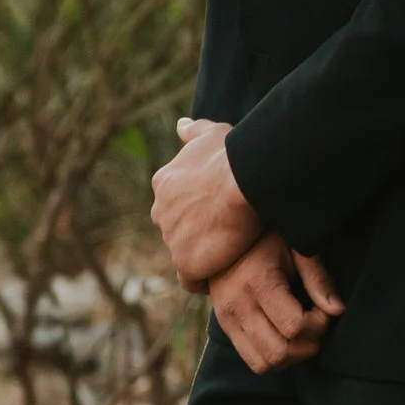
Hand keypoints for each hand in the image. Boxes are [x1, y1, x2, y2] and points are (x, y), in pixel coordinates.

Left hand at [151, 115, 263, 287]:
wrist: (244, 180)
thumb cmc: (232, 154)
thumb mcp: (212, 133)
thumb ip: (194, 131)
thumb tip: (180, 124)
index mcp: (164, 184)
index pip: (175, 205)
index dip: (197, 210)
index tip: (219, 212)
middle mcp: (160, 213)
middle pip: (178, 231)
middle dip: (197, 234)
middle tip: (228, 233)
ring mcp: (171, 240)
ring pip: (185, 255)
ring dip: (204, 256)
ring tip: (232, 253)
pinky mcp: (187, 263)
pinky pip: (191, 280)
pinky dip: (205, 279)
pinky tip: (225, 272)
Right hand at [207, 232, 345, 374]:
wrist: (223, 238)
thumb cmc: (269, 240)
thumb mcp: (297, 249)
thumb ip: (318, 279)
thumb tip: (338, 310)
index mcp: (259, 282)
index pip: (293, 326)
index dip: (318, 325)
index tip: (324, 311)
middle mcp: (238, 305)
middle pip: (279, 352)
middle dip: (307, 346)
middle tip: (316, 327)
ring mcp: (228, 320)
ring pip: (265, 363)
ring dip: (292, 357)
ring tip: (302, 334)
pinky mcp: (225, 329)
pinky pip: (253, 361)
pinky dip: (275, 358)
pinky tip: (285, 337)